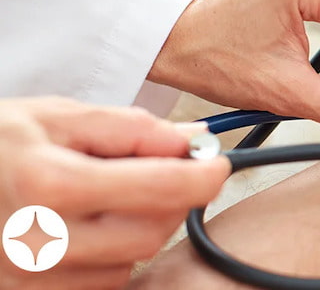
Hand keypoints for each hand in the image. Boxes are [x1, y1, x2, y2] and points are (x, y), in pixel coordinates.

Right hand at [0, 97, 228, 289]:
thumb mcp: (55, 116)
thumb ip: (129, 128)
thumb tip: (189, 141)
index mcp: (49, 186)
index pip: (159, 189)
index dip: (202, 176)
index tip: (216, 163)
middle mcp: (39, 244)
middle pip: (153, 232)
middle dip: (172, 199)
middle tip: (164, 171)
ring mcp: (32, 282)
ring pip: (131, 261)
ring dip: (139, 227)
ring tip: (108, 197)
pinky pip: (103, 284)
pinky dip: (113, 254)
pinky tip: (89, 227)